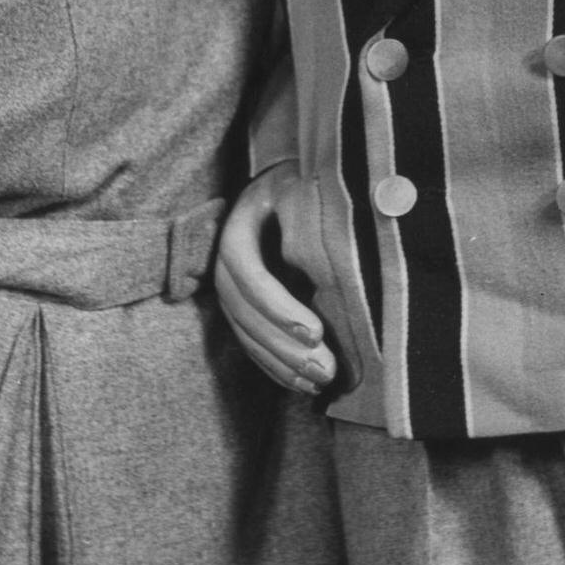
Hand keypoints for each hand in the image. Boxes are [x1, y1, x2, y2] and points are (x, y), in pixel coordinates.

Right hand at [215, 163, 336, 394]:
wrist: (280, 180)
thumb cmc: (300, 182)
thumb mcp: (303, 184)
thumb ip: (312, 212)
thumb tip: (339, 252)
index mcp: (237, 227)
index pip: (248, 273)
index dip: (278, 306)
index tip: (315, 331)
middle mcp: (225, 261)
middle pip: (245, 312)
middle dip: (283, 346)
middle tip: (324, 369)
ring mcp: (230, 286)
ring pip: (246, 333)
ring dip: (280, 363)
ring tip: (318, 382)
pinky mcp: (242, 305)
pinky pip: (250, 342)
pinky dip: (273, 366)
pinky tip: (302, 384)